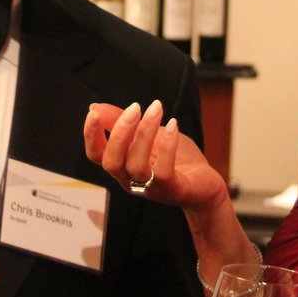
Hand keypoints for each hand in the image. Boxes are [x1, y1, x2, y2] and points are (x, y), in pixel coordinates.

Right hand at [83, 100, 228, 212]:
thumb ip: (122, 123)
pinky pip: (162, 171)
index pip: (96, 155)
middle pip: (111, 161)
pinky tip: (173, 124)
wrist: (207, 184)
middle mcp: (130, 180)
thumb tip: (95, 106)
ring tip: (156, 108)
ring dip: (144, 133)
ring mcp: (150, 188)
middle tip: (135, 107)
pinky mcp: (171, 190)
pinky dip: (167, 146)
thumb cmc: (176, 158)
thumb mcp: (148, 134)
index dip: (90, 135)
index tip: (94, 112)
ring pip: (136, 164)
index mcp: (122, 166)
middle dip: (119, 132)